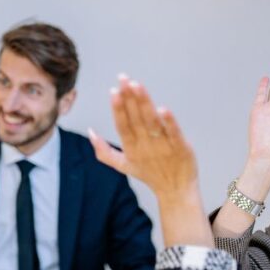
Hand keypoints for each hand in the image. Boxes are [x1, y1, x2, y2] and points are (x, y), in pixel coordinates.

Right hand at [90, 75, 211, 246]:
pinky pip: (174, 133)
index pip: (122, 126)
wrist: (175, 191)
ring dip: (144, 103)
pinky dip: (168, 122)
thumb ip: (104, 151)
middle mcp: (146, 146)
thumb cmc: (150, 175)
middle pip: (136, 119)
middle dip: (129, 98)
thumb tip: (89, 132)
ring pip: (152, 122)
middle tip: (123, 78)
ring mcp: (163, 146)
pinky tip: (163, 109)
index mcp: (131, 149)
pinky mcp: (180, 147)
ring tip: (137, 85)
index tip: (113, 91)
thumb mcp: (123, 165)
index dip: (118, 109)